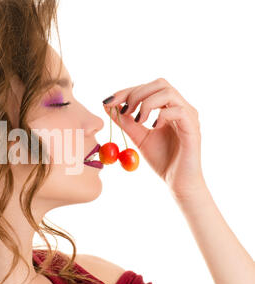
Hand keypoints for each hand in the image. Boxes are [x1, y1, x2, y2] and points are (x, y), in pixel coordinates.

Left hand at [103, 78, 204, 197]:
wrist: (178, 182)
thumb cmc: (162, 159)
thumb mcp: (138, 137)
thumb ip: (125, 121)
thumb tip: (107, 106)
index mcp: (168, 107)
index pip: (148, 87)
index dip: (127, 91)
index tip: (108, 101)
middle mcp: (180, 107)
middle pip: (159, 83)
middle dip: (136, 93)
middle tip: (124, 111)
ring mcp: (188, 116)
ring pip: (168, 92)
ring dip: (147, 103)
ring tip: (139, 120)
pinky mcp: (192, 128)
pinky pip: (177, 111)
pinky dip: (160, 115)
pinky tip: (153, 127)